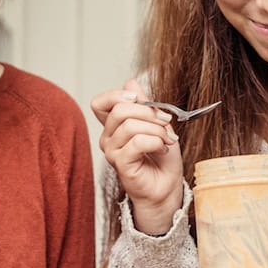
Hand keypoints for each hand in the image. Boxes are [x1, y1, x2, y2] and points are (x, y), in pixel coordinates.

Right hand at [90, 79, 182, 234]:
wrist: (167, 185)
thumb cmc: (161, 157)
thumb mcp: (157, 123)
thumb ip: (143, 104)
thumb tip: (131, 82)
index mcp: (113, 125)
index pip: (99, 103)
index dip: (116, 95)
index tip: (138, 99)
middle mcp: (107, 137)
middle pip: (120, 110)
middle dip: (149, 112)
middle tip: (166, 122)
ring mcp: (111, 152)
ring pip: (131, 125)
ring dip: (157, 130)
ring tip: (167, 139)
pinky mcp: (120, 164)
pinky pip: (137, 142)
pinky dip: (156, 142)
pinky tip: (162, 149)